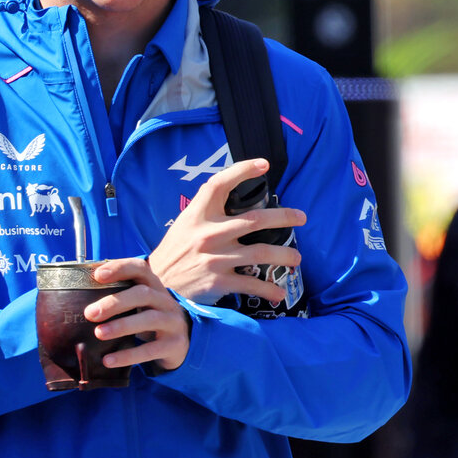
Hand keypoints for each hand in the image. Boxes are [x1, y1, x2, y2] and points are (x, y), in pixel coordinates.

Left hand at [86, 258, 191, 371]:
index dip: (120, 268)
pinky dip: (128, 355)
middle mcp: (165, 301)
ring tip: (98, 334)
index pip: (140, 269)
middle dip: (115, 302)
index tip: (97, 275)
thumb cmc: (149, 319)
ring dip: (121, 326)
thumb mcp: (139, 305)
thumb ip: (118, 297)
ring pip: (149, 319)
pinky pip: (150, 350)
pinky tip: (108, 360)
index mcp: (154, 287)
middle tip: (90, 313)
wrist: (180, 344)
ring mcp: (172, 322)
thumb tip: (74, 299)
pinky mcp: (174, 345)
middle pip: (143, 294)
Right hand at [148, 157, 305, 305]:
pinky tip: (279, 292)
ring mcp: (215, 258)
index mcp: (198, 215)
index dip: (242, 170)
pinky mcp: (218, 281)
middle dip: (284, 217)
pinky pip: (251, 284)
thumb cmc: (176, 250)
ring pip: (261, 252)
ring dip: (284, 255)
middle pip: (255, 220)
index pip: (219, 184)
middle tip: (301, 217)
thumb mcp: (186, 223)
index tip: (264, 165)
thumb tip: (236, 195)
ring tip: (296, 258)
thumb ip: (208, 211)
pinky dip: (268, 289)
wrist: (156, 284)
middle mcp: (209, 233)